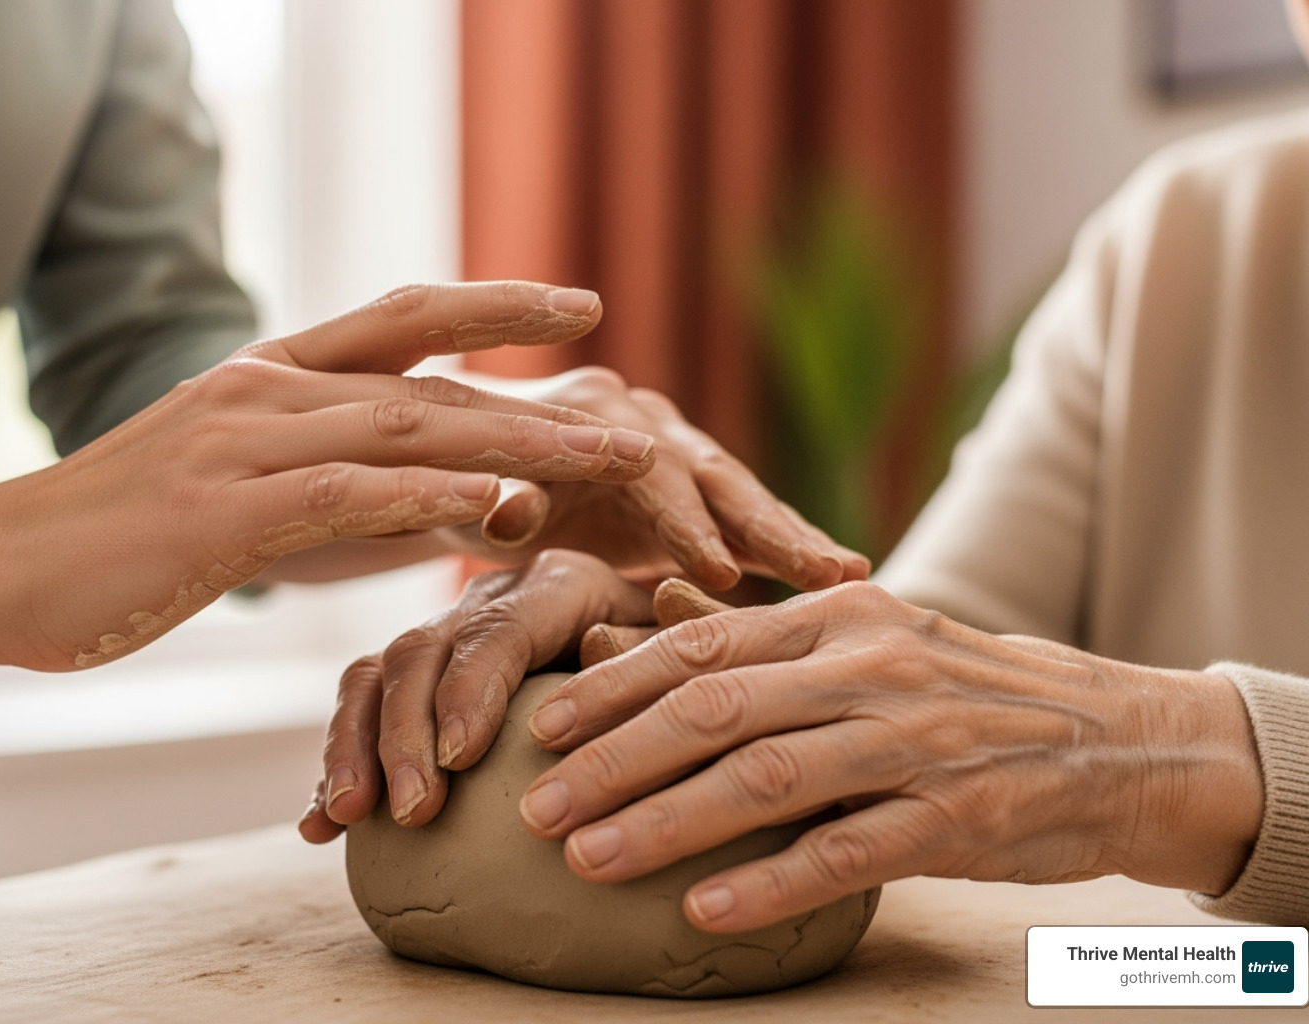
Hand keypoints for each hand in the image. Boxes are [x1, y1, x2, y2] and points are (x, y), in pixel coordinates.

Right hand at [0, 282, 661, 691]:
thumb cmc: (120, 541)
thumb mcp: (239, 489)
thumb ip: (333, 481)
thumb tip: (437, 497)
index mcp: (271, 375)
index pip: (405, 317)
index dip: (496, 305)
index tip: (578, 302)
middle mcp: (267, 389)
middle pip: (433, 379)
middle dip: (542, 400)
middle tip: (637, 418)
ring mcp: (244, 442)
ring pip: (410, 428)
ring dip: (521, 445)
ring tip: (612, 461)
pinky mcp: (224, 510)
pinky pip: (351, 495)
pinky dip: (436, 496)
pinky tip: (507, 507)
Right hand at [298, 551, 730, 841]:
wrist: (667, 654)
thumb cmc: (688, 662)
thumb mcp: (693, 652)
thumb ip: (665, 647)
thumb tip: (604, 650)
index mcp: (559, 582)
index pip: (500, 629)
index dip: (472, 690)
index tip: (461, 760)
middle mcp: (491, 597)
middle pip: (423, 650)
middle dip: (405, 733)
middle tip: (413, 812)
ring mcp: (448, 633)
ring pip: (376, 673)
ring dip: (355, 746)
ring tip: (349, 816)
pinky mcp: (421, 677)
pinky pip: (361, 707)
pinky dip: (337, 764)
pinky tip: (320, 826)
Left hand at [442, 369, 869, 590]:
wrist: (466, 465)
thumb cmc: (453, 488)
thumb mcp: (460, 499)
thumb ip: (490, 503)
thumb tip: (508, 509)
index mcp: (590, 410)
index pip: (645, 466)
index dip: (679, 518)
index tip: (714, 568)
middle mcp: (642, 420)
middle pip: (714, 473)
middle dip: (768, 524)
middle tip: (824, 573)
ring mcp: (675, 450)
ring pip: (743, 494)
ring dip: (795, 534)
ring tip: (855, 574)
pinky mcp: (692, 488)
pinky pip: (746, 517)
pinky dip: (789, 543)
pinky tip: (846, 574)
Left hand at [512, 582, 1263, 932]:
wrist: (1122, 740)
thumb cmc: (968, 695)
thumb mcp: (872, 645)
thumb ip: (765, 645)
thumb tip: (645, 627)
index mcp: (840, 616)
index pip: (702, 643)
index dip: (613, 685)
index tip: (541, 723)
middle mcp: (871, 664)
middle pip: (715, 707)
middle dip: (613, 757)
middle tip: (537, 803)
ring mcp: (917, 738)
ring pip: (767, 777)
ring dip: (666, 820)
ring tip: (589, 860)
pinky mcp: (959, 815)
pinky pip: (847, 850)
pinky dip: (769, 879)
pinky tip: (704, 909)